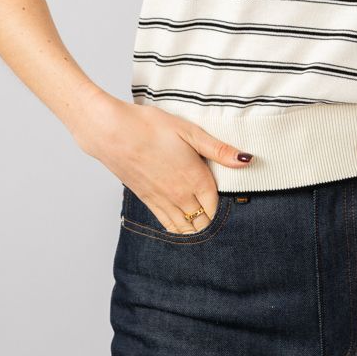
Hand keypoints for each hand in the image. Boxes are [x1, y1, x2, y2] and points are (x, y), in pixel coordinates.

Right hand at [72, 90, 252, 233]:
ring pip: (185, 227)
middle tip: (222, 218)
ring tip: (205, 225)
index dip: (226, 208)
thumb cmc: (148, 126)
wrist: (110, 132)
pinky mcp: (146, 199)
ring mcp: (161, 200)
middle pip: (203, 221)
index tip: (234, 205)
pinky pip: (167, 224)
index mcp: (194, 178)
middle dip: (213, 222)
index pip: (217, 205)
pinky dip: (178, 229)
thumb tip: (246, 160)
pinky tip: (183, 227)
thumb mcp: (189, 131)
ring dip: (197, 229)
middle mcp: (179, 194)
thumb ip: (218, 149)